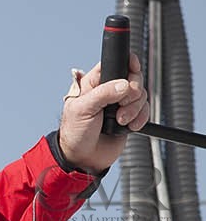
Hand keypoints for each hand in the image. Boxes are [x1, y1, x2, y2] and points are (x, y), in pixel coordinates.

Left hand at [58, 51, 148, 173]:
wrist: (82, 159)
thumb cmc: (75, 134)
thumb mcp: (83, 109)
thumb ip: (103, 94)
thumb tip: (124, 85)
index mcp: (95, 82)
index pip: (116, 62)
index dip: (127, 63)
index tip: (133, 69)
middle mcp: (110, 91)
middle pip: (134, 77)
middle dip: (133, 90)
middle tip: (122, 103)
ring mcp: (120, 104)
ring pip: (141, 94)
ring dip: (134, 108)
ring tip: (120, 120)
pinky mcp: (129, 118)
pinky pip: (145, 110)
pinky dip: (141, 117)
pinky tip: (130, 126)